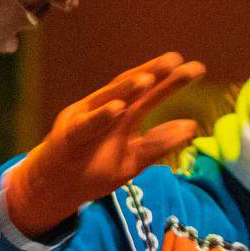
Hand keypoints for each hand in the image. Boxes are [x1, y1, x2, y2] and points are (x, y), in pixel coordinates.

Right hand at [3, 51, 205, 236]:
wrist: (53, 189)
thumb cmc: (91, 170)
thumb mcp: (133, 159)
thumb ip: (158, 142)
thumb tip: (190, 126)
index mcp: (120, 115)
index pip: (148, 94)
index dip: (170, 81)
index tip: (196, 69)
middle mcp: (103, 111)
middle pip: (130, 89)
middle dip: (152, 74)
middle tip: (177, 60)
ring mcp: (85, 121)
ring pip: (106, 100)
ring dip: (126, 89)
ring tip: (149, 78)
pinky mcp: (69, 137)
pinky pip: (86, 126)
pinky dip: (101, 116)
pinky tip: (118, 107)